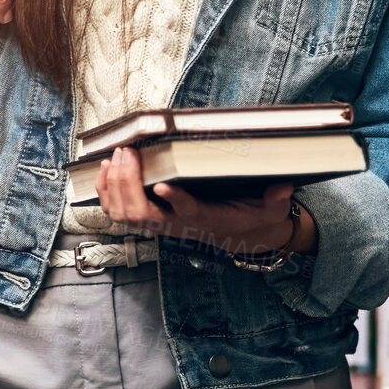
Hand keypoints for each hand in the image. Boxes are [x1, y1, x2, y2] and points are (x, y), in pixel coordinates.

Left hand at [95, 146, 301, 255]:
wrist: (237, 236)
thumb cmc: (246, 216)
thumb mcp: (267, 211)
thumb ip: (275, 201)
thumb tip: (284, 188)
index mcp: (204, 218)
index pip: (187, 212)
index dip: (174, 200)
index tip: (163, 183)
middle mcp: (175, 224)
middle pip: (142, 213)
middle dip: (129, 184)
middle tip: (128, 153)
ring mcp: (158, 223)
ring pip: (125, 214)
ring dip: (114, 186)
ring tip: (115, 157)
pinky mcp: (148, 218)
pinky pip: (117, 211)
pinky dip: (106, 192)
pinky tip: (104, 169)